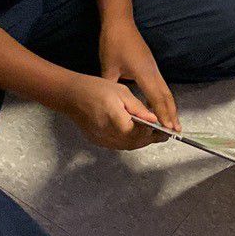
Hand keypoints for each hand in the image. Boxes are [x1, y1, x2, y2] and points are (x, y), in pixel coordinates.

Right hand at [49, 73, 164, 149]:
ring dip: (140, 141)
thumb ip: (138, 108)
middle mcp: (109, 135)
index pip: (140, 133)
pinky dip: (128, 141)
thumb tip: (154, 119)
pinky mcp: (97, 141)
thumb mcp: (121, 92)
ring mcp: (102, 140)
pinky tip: (134, 134)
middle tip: (162, 134)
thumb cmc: (96, 89)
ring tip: (151, 134)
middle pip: (134, 143)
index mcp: (117, 122)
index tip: (164, 129)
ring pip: (126, 146)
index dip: (153, 132)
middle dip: (149, 139)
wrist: (71, 95)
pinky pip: (117, 145)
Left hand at [99, 19, 180, 131]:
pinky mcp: (151, 65)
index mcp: (144, 73)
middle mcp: (153, 71)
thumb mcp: (108, 67)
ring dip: (169, 107)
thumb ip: (112, 87)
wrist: (120, 23)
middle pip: (166, 96)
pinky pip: (160, 86)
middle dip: (172, 114)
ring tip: (172, 122)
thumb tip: (111, 104)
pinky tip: (158, 106)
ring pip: (165, 91)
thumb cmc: (114, 43)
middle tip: (177, 131)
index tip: (168, 128)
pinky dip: (163, 98)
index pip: (156, 98)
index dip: (162, 114)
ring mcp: (154, 68)